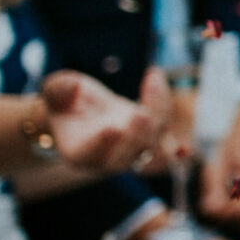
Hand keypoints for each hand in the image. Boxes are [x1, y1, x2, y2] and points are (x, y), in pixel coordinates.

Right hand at [40, 68, 168, 173]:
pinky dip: (176, 144)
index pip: (91, 153)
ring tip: (152, 81)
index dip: (101, 144)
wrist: (82, 111)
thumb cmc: (64, 103)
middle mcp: (107, 158)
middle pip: (127, 154)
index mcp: (79, 152)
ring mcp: (131, 152)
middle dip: (136, 136)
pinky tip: (184, 143)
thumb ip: (59, 90)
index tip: (111, 128)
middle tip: (141, 114)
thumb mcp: (55, 92)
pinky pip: (167, 144)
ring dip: (157, 115)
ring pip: (151, 142)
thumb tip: (72, 87)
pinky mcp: (150, 141)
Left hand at [200, 103, 239, 227]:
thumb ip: (215, 186)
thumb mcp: (219, 159)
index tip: (206, 210)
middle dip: (228, 220)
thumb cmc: (236, 141)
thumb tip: (210, 212)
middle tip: (209, 210)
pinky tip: (234, 206)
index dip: (222, 215)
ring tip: (221, 207)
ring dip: (237, 221)